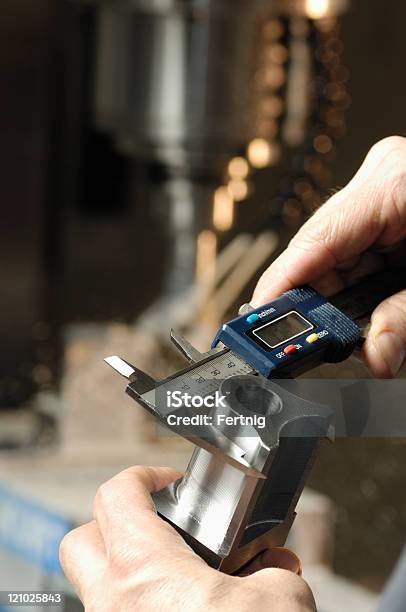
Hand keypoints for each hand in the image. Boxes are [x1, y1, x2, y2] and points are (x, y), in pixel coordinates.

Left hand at [60, 466, 314, 611]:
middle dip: (114, 521)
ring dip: (133, 571)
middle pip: (82, 539)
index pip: (118, 494)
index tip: (168, 481)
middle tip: (155, 522)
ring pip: (97, 587)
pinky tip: (189, 610)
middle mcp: (114, 603)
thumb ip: (278, 575)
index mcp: (145, 569)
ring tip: (182, 575)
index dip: (144, 474)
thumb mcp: (280, 603)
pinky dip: (146, 605)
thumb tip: (279, 571)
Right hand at [252, 136, 405, 377]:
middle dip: (317, 308)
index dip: (281, 287)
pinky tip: (370, 319)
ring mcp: (384, 199)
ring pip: (338, 264)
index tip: (258, 324)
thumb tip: (375, 356)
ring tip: (353, 338)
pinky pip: (359, 261)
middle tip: (309, 348)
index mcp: (395, 182)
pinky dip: (362, 297)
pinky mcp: (391, 216)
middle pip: (322, 256)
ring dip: (342, 308)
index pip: (315, 240)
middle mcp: (381, 184)